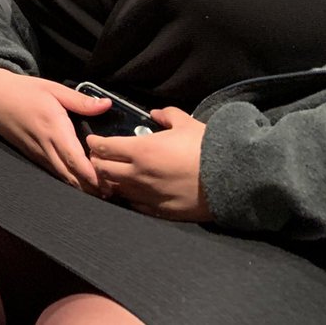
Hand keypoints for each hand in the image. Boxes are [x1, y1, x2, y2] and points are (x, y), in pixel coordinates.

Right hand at [0, 69, 110, 193]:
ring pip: (60, 175)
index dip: (89, 173)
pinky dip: (66, 178)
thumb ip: (80, 100)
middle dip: (89, 186)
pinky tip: (79, 182)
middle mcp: (45, 144)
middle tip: (111, 193)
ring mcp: (37, 152)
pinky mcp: (31, 154)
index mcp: (53, 126)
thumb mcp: (53, 89)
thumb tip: (107, 105)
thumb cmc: (23, 90)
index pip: (73, 156)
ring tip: (100, 193)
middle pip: (69, 172)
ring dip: (79, 185)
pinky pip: (52, 170)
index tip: (105, 183)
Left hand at [88, 107, 212, 220]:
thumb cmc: (208, 148)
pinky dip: (128, 196)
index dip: (94, 143)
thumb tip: (156, 113)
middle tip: (99, 157)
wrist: (232, 179)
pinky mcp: (158, 211)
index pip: (102, 147)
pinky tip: (132, 192)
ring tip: (113, 175)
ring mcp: (146, 195)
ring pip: (115, 188)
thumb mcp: (187, 123)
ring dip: (110, 180)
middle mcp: (137, 174)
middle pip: (101, 169)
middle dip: (97, 161)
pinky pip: (134, 204)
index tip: (93, 141)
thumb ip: (167, 115)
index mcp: (140, 151)